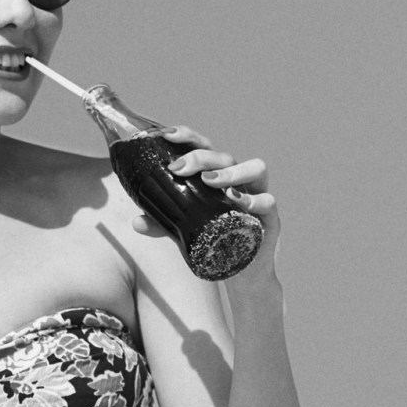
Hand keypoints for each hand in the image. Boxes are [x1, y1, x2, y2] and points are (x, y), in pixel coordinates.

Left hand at [155, 125, 279, 271]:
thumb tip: (137, 222)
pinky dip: (254, 200)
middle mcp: (238, 180)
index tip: (166, 135)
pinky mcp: (269, 217)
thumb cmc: (213, 241)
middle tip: (178, 168)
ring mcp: (256, 195)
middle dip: (202, 157)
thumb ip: (162, 224)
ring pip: (256, 168)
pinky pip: (268, 201)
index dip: (187, 137)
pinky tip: (237, 202)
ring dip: (232, 172)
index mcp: (216, 176)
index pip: (204, 147)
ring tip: (210, 181)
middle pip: (225, 156)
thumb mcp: (183, 231)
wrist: (240, 272)